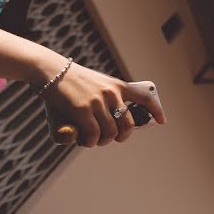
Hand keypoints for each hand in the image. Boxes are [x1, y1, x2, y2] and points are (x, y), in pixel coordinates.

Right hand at [39, 61, 165, 147]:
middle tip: (110, 138)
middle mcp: (112, 93)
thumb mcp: (97, 84)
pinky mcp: (82, 110)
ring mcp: (98, 102)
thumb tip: (114, 123)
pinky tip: (84, 140)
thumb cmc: (73, 81)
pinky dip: (90, 142)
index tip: (162, 121)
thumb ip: (108, 99)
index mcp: (118, 86)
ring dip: (102, 141)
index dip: (156, 110)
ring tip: (93, 139)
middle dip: (121, 137)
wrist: (51, 71)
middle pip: (128, 125)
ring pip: (110, 133)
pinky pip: (93, 135)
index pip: (145, 98)